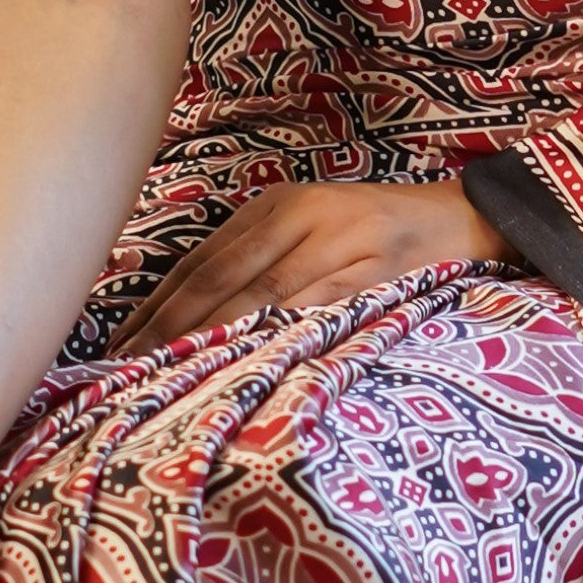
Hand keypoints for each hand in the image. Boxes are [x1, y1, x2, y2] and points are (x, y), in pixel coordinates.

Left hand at [109, 174, 505, 356]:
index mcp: (277, 205)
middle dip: (170, 328)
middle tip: (127, 370)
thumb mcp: (312, 228)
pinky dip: (275, 340)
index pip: (201, 261)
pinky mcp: (372, 275)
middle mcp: (301, 218)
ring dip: (213, 340)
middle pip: (219, 279)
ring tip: (171, 376)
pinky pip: (314, 312)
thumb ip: (259, 260)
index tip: (118, 345)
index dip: (156, 305)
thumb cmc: (376, 231)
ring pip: (260, 298)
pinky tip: (246, 366)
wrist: (464, 218)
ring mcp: (337, 245)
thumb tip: (189, 314)